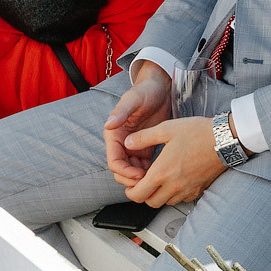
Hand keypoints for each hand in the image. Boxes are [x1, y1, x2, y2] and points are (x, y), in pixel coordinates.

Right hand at [104, 61, 175, 186]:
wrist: (159, 88)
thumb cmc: (145, 91)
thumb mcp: (133, 99)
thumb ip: (121, 112)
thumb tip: (108, 125)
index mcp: (114, 135)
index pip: (114, 162)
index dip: (125, 172)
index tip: (140, 175)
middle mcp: (121, 143)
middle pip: (121, 171)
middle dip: (131, 179)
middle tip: (149, 181)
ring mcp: (133, 147)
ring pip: (132, 171)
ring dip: (141, 178)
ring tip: (157, 179)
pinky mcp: (145, 148)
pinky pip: (144, 166)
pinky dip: (150, 172)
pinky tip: (161, 172)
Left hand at [120, 113, 228, 206]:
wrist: (225, 139)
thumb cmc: (198, 133)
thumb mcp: (167, 129)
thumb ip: (144, 137)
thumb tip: (129, 142)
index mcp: (161, 172)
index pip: (138, 194)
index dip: (130, 191)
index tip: (131, 185)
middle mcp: (173, 185)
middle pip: (150, 202)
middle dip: (143, 195)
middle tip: (143, 184)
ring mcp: (187, 189)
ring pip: (165, 202)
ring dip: (159, 195)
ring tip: (160, 181)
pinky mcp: (198, 189)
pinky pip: (181, 199)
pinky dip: (175, 194)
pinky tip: (176, 181)